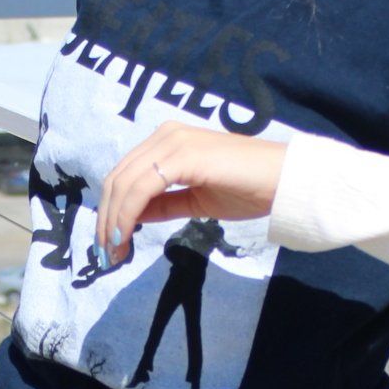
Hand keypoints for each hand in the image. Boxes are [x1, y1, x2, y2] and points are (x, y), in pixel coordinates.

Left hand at [95, 126, 285, 263]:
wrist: (283, 181)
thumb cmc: (248, 189)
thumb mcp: (196, 200)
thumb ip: (164, 204)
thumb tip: (133, 217)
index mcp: (168, 141)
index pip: (125, 174)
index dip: (112, 210)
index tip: (110, 244)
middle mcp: (165, 135)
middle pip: (118, 178)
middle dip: (106, 219)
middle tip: (106, 253)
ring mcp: (172, 142)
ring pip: (124, 183)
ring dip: (113, 221)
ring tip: (114, 251)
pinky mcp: (181, 156)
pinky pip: (141, 188)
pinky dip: (128, 214)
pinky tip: (126, 236)